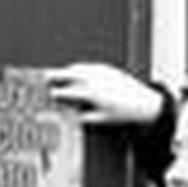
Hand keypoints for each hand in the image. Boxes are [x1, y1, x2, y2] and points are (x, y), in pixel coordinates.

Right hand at [47, 63, 165, 125]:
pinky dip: (79, 68)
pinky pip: (88, 66)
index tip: (49, 94)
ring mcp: (101, 72)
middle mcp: (95, 80)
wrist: (144, 104)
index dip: (56, 93)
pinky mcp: (107, 68)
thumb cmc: (123, 113)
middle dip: (55, 75)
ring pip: (78, 68)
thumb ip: (83, 117)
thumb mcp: (101, 120)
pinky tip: (75, 70)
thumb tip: (71, 116)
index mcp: (91, 94)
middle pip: (69, 75)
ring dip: (66, 71)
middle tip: (44, 77)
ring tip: (57, 74)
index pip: (68, 92)